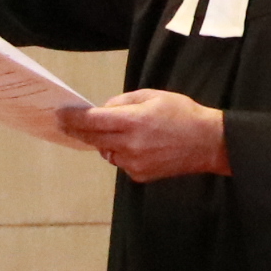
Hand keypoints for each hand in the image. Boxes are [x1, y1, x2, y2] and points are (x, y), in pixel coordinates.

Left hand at [58, 91, 231, 182]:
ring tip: (122, 132)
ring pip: (106, 151)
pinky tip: (140, 146)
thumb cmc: (183, 114)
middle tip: (65, 123)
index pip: (92, 120)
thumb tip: (102, 110)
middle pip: (92, 138)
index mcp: (134, 121)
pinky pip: (121, 162)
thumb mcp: (154, 96)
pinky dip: (122, 153)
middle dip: (77, 130)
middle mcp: (130, 144)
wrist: (210, 143)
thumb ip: (124, 102)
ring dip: (104, 141)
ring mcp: (134, 162)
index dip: (73, 118)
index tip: (60, 115)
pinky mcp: (139, 175)